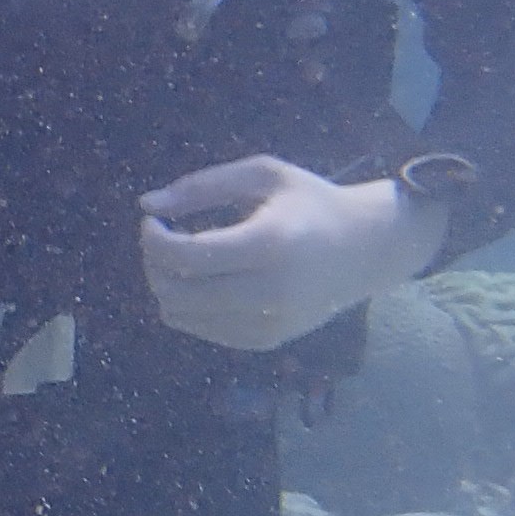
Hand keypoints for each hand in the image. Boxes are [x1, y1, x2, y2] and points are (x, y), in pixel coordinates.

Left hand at [137, 154, 447, 352]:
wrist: (369, 249)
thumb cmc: (311, 203)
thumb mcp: (264, 175)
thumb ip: (203, 185)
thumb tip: (145, 203)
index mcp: (269, 242)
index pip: (186, 256)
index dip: (154, 240)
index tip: (152, 221)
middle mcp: (269, 291)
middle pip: (176, 291)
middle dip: (154, 263)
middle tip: (164, 239)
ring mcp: (269, 322)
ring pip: (181, 316)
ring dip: (167, 286)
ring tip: (185, 259)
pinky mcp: (268, 340)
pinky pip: (202, 330)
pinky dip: (190, 306)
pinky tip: (207, 280)